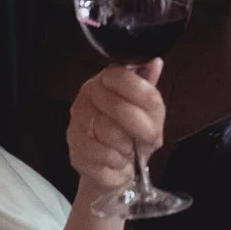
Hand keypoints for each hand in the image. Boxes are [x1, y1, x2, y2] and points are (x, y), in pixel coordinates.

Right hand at [64, 60, 165, 204]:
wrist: (113, 167)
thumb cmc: (131, 135)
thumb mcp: (148, 111)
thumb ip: (149, 88)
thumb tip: (155, 62)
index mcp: (106, 79)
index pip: (125, 77)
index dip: (144, 98)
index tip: (151, 113)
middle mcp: (88, 96)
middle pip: (121, 108)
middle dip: (140, 129)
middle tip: (144, 136)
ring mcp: (78, 122)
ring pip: (112, 133)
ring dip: (128, 146)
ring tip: (127, 147)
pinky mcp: (75, 148)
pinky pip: (104, 154)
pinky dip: (117, 160)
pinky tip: (117, 158)